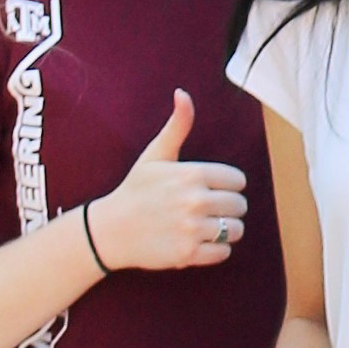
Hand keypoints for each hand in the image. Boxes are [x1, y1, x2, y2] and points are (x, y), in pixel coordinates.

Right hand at [85, 91, 249, 271]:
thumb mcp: (155, 155)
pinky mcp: (188, 254)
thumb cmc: (135, 190)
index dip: (227, 186)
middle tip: (207, 209)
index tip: (211, 189)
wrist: (109, 230)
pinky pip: (223, 252)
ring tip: (205, 226)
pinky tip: (198, 242)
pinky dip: (215, 250)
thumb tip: (183, 93)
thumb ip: (177, 126)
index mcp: (192, 174)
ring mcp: (191, 229)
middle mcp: (195, 201)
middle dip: (227, 208)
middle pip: (239, 206)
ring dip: (225, 229)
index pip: (238, 181)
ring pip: (236, 230)